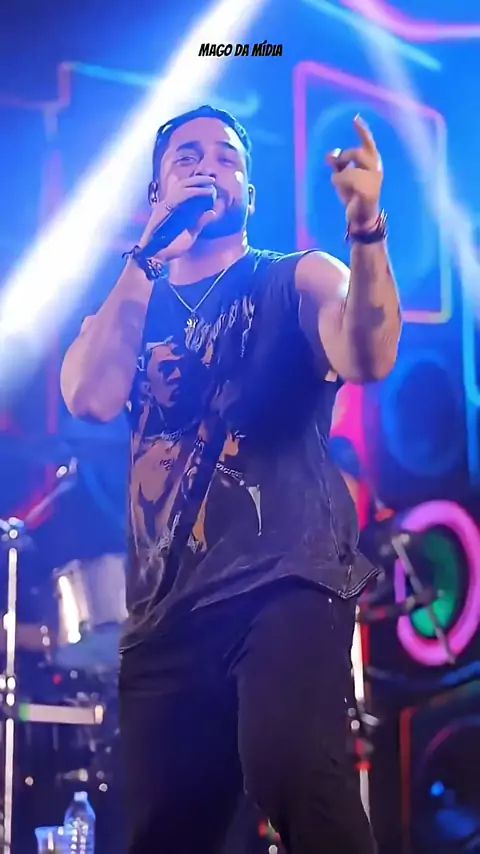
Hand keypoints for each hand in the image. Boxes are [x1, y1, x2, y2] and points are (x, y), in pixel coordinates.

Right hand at [140, 175, 216, 261]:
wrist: (157, 256)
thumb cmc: (172, 248)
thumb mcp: (191, 234)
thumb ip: (200, 222)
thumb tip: (212, 212)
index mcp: (174, 209)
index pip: (184, 191)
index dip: (195, 184)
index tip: (209, 183)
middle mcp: (169, 204)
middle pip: (183, 184)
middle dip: (198, 180)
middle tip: (212, 180)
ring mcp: (166, 205)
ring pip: (182, 187)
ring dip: (197, 182)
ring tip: (210, 183)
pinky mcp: (164, 208)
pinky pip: (180, 195)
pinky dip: (194, 192)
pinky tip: (205, 192)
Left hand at [326, 115, 382, 230]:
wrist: (362, 217)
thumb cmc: (353, 194)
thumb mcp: (343, 176)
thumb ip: (337, 163)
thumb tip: (329, 155)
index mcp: (372, 162)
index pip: (368, 142)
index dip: (362, 130)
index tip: (355, 118)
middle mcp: (376, 168)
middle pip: (357, 153)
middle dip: (344, 157)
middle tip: (338, 165)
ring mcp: (373, 179)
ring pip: (349, 169)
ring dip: (339, 176)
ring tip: (340, 185)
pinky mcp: (368, 191)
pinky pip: (347, 179)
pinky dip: (340, 183)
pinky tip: (344, 192)